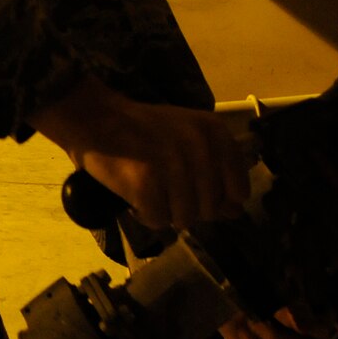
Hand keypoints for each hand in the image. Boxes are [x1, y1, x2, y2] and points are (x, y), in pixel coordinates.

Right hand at [30, 75, 248, 228]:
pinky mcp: (146, 182)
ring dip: (167, 213)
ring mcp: (173, 165)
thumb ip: (216, 172)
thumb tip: (235, 212)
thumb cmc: (146, 130)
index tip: (200, 195)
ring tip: (152, 194)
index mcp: (216, 134)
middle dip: (189, 209)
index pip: (239, 189)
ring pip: (185, 218)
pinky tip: (137, 200)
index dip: (220, 201)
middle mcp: (200, 147)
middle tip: (167, 193)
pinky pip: (158, 220)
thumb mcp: (190, 139)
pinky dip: (146, 216)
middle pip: (210, 209)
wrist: (99, 118)